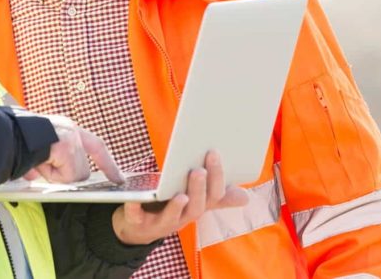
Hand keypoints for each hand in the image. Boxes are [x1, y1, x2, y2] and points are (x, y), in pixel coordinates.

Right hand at [22, 115, 123, 184]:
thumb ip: (46, 163)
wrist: (4, 134)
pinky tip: (38, 164)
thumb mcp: (37, 151)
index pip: (96, 146)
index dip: (107, 163)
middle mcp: (73, 130)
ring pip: (73, 176)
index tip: (119, 178)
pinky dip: (51, 176)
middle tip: (47, 169)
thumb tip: (38, 174)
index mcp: (66, 128)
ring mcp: (72, 140)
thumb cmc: (14, 141)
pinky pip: (65, 176)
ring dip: (54, 176)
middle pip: (82, 170)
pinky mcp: (67, 149)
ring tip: (36, 163)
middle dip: (66, 176)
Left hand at [111, 150, 248, 245]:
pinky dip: (135, 209)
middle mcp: (182, 218)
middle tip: (198, 170)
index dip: (216, 177)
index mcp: (197, 207)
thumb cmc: (169, 206)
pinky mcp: (138, 223)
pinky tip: (135, 199)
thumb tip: (246, 197)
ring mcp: (161, 223)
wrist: (137, 227)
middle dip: (199, 189)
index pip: (214, 196)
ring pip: (173, 218)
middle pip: (196, 208)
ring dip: (177, 207)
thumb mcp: (194, 200)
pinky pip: (137, 218)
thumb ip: (217, 197)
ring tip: (181, 195)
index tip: (213, 153)